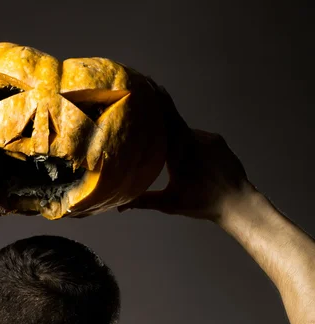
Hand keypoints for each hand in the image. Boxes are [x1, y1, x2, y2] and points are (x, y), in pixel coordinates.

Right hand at [119, 87, 254, 220]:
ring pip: (185, 134)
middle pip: (173, 122)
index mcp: (181, 148)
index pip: (166, 116)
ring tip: (170, 154)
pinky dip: (189, 146)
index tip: (146, 83)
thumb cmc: (202, 202)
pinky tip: (190, 162)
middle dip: (159, 117)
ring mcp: (209, 138)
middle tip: (145, 111)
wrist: (239, 203)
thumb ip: (142, 201)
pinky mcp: (219, 142)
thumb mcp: (168, 203)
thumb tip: (118, 207)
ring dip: (175, 140)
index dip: (156, 99)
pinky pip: (198, 139)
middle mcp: (195, 137)